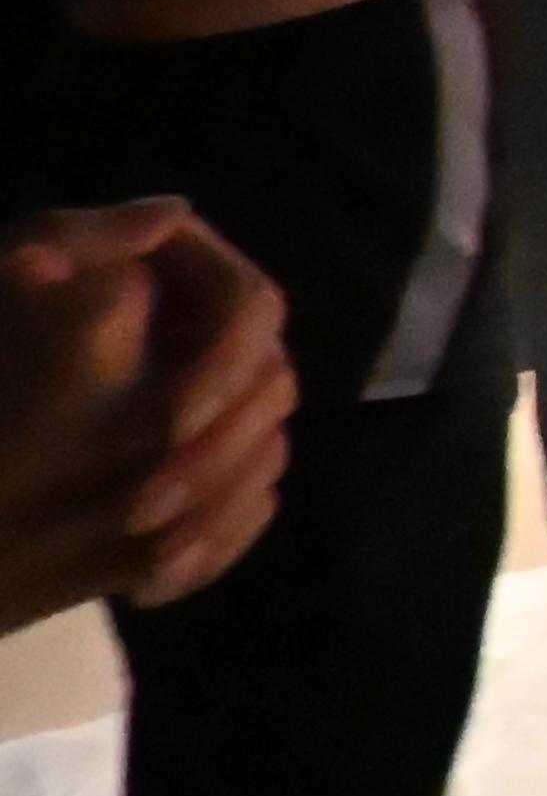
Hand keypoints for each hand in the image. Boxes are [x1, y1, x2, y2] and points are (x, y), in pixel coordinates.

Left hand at [0, 199, 294, 633]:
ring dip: (211, 513)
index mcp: (177, 283)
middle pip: (272, 388)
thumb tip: (173, 214)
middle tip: (137, 511)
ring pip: (267, 456)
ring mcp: (215, 412)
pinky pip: (247, 512)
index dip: (225, 367)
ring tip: (142, 560)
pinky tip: (147, 581)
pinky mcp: (205, 477)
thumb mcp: (7, 281)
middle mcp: (209, 342)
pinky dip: (208, 549)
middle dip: (212, 458)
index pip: (253, 309)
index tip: (168, 423)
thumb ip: (82, 242)